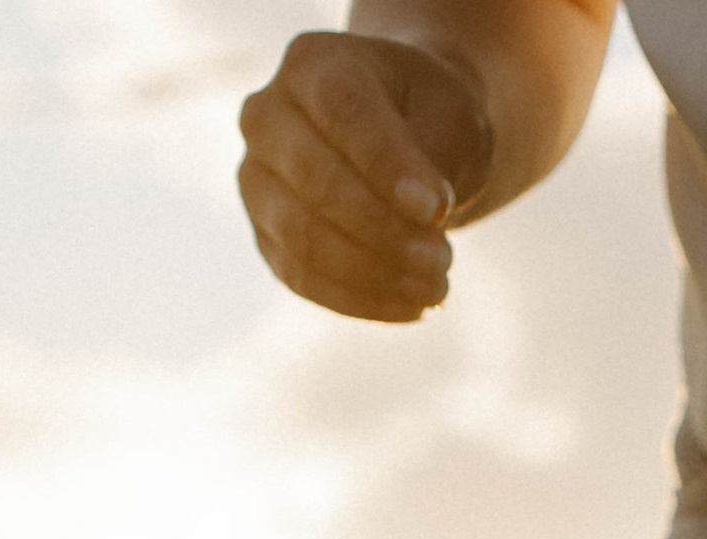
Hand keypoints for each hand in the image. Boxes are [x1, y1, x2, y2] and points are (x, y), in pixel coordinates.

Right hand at [237, 31, 494, 323]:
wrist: (405, 140)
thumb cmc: (428, 119)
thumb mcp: (448, 117)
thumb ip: (433, 154)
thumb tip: (424, 217)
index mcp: (314, 63)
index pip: (343, 112)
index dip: (387, 167)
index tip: (438, 212)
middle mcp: (268, 116)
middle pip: (315, 179)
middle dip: (384, 230)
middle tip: (444, 261)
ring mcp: (258, 179)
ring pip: (303, 237)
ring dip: (374, 273)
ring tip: (436, 289)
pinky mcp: (267, 236)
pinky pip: (303, 278)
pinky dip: (361, 300)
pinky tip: (411, 306)